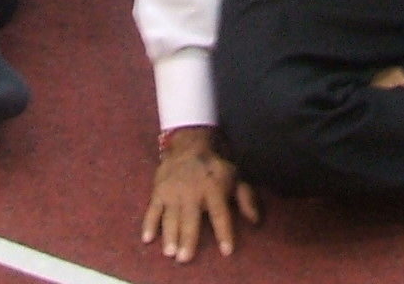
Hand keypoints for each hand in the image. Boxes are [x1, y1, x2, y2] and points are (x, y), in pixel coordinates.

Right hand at [142, 128, 259, 261]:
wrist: (190, 144)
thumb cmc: (215, 167)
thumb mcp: (235, 177)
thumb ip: (246, 198)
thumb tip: (256, 221)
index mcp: (213, 189)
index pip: (220, 214)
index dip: (224, 232)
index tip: (226, 251)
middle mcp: (192, 191)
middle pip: (190, 218)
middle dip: (187, 238)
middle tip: (185, 258)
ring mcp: (173, 191)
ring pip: (171, 216)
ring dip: (169, 235)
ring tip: (170, 252)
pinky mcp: (159, 190)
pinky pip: (152, 209)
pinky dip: (149, 224)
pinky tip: (148, 238)